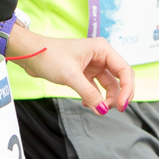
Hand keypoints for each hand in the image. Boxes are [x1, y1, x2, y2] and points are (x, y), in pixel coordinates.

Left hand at [11, 34, 134, 112]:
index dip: (127, 89)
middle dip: (118, 95)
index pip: (124, 70)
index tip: (121, 105)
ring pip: (109, 85)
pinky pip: (97, 88)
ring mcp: (93, 65)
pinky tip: (86, 104)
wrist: (30, 54)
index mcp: (102, 49)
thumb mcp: (70, 76)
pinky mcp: (84, 73)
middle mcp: (100, 56)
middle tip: (112, 109)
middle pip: (120, 79)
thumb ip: (89, 93)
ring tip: (96, 108)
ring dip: (105, 98)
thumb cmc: (49, 56)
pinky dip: (95, 98)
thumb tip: (103, 110)